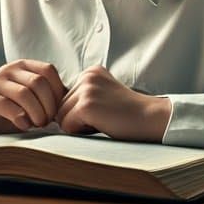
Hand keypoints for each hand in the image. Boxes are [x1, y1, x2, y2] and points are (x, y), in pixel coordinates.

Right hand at [0, 60, 66, 132]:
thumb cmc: (2, 104)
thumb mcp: (24, 94)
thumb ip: (44, 95)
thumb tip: (71, 105)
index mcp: (22, 66)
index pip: (49, 71)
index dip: (58, 92)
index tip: (57, 111)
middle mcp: (10, 69)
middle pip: (39, 83)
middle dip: (49, 105)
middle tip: (47, 122)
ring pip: (26, 93)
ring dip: (37, 113)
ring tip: (37, 125)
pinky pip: (9, 106)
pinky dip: (21, 118)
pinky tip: (24, 126)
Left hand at [55, 65, 170, 141]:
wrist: (151, 118)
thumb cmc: (128, 114)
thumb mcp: (103, 95)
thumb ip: (82, 97)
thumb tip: (52, 112)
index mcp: (90, 72)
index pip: (65, 98)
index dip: (80, 113)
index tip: (104, 112)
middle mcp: (86, 76)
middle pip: (60, 106)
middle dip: (76, 119)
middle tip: (103, 118)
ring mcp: (86, 89)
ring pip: (61, 117)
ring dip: (78, 126)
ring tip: (103, 121)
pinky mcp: (86, 105)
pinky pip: (67, 126)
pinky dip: (81, 132)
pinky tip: (102, 124)